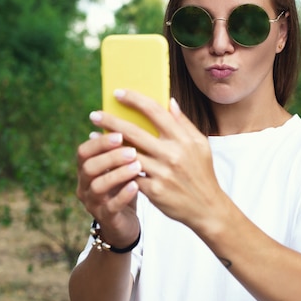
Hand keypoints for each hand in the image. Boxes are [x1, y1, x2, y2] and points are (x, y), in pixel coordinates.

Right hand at [75, 117, 141, 245]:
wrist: (126, 223)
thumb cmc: (126, 186)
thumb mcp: (124, 165)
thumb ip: (125, 146)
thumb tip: (136, 116)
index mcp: (87, 168)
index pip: (84, 151)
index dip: (99, 142)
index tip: (120, 133)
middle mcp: (85, 184)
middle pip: (88, 167)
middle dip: (109, 157)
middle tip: (132, 150)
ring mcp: (93, 203)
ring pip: (97, 186)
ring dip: (117, 174)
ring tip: (137, 165)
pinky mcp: (106, 218)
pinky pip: (111, 207)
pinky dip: (123, 195)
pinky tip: (137, 185)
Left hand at [103, 89, 231, 233]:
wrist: (207, 208)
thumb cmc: (202, 173)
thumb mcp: (200, 145)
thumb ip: (183, 123)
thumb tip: (170, 101)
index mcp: (183, 139)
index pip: (155, 111)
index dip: (135, 99)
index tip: (118, 93)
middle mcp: (172, 154)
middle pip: (134, 132)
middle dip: (110, 121)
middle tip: (94, 115)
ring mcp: (162, 173)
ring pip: (127, 154)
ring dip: (107, 145)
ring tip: (94, 137)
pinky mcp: (154, 190)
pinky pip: (129, 175)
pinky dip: (116, 167)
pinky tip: (105, 161)